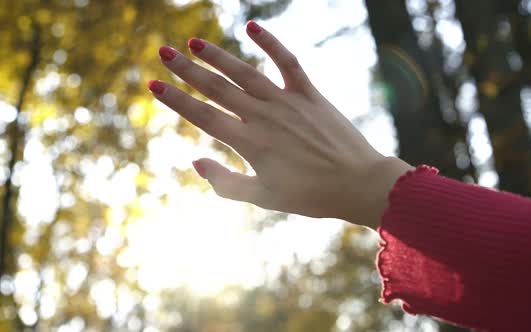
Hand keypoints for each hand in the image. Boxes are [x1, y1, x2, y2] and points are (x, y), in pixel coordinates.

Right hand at [148, 21, 412, 228]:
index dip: (176, 100)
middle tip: (164, 52)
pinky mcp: (309, 94)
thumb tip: (195, 161)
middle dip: (187, 70)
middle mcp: (263, 117)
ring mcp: (287, 102)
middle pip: (217, 88)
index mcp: (249, 143)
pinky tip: (252, 25)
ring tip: (193, 42)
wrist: (358, 183)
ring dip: (218, 55)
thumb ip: (225, 182)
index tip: (154, 84)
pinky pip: (287, 62)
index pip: (203, 116)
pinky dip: (270, 43)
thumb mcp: (263, 197)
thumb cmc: (310, 196)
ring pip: (244, 72)